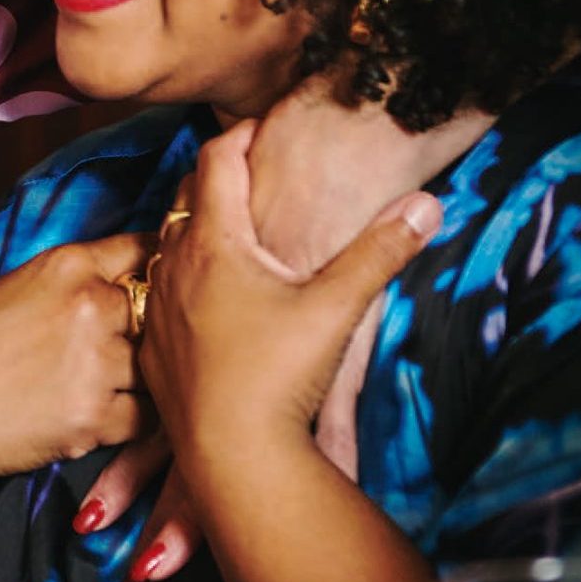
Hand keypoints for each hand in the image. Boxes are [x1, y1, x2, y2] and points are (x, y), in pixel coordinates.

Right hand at [0, 234, 154, 494]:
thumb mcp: (15, 289)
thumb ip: (73, 282)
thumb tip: (128, 284)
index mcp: (67, 264)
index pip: (144, 250)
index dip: (162, 269)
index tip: (169, 282)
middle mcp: (89, 305)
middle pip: (159, 313)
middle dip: (149, 333)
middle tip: (124, 352)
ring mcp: (96, 362)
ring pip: (156, 369)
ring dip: (139, 381)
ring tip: (98, 388)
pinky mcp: (95, 417)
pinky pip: (144, 418)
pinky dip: (128, 421)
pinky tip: (93, 416)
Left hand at [79, 83, 486, 580]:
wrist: (233, 457)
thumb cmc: (281, 376)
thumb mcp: (338, 308)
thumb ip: (381, 250)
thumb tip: (427, 202)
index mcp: (215, 244)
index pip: (216, 163)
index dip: (239, 137)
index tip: (258, 125)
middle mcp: (174, 266)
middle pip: (184, 201)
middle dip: (212, 180)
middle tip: (240, 167)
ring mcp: (158, 308)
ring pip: (165, 248)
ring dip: (192, 230)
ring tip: (223, 228)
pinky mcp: (152, 349)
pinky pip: (157, 295)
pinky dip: (179, 280)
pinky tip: (202, 297)